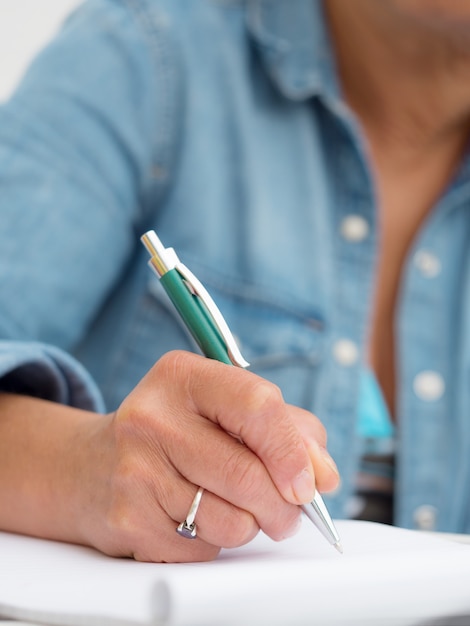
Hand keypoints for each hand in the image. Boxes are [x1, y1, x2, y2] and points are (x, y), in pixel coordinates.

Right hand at [81, 351, 338, 561]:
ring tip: (232, 507)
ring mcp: (134, 469)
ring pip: (231, 521)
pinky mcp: (128, 519)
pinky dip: (214, 543)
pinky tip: (192, 517)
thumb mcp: (226, 409)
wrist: (92, 466)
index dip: (292, 450)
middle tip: (287, 511)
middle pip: (248, 474)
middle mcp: (152, 417)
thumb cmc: (175, 432)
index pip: (257, 406)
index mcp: (182, 376)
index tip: (307, 483)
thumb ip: (287, 430)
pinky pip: (202, 549)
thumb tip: (323, 475)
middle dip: (283, 506)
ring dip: (250, 526)